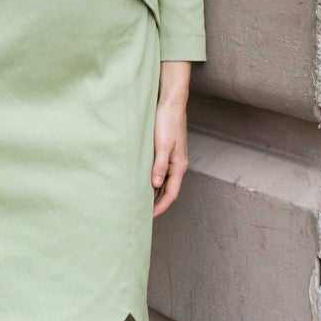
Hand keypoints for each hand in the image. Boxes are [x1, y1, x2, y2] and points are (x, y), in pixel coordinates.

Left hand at [151, 100, 188, 218]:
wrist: (170, 103)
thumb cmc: (167, 121)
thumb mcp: (163, 144)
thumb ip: (160, 165)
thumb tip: (156, 185)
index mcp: (179, 166)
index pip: (171, 193)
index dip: (161, 206)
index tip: (150, 217)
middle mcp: (178, 165)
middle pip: (168, 190)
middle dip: (157, 203)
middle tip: (142, 213)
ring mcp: (173, 159)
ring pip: (164, 181)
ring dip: (155, 192)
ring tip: (141, 201)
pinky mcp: (167, 152)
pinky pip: (161, 171)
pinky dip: (153, 180)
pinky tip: (143, 181)